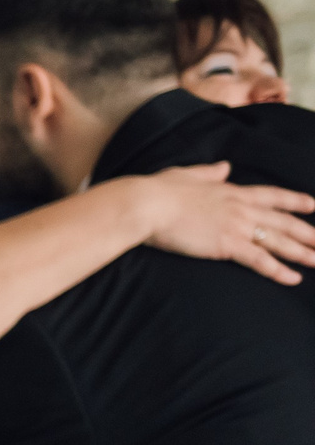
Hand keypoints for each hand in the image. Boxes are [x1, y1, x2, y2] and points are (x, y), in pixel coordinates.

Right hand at [139, 163, 314, 286]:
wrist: (147, 205)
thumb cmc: (158, 190)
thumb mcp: (186, 174)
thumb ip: (209, 172)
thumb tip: (224, 166)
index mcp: (231, 191)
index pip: (273, 196)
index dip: (295, 201)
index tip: (313, 206)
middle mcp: (241, 208)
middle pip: (284, 221)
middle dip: (308, 232)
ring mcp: (236, 226)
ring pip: (279, 241)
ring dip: (303, 252)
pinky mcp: (226, 245)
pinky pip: (259, 260)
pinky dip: (277, 270)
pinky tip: (293, 278)